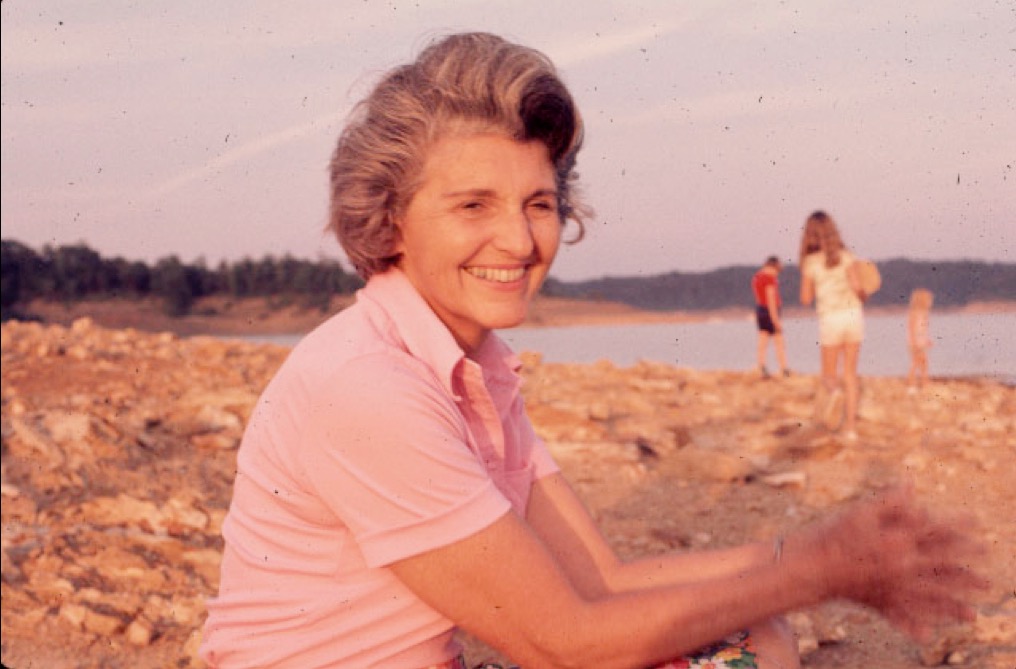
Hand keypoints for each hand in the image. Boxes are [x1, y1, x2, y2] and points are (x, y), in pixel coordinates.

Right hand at [800, 486, 987, 639]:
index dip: (958, 525)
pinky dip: (916, 624)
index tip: (977, 522)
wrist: (809, 566)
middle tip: (986, 565)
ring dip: (953, 603)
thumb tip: (912, 486)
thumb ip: (889, 501)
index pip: (936, 531)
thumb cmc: (831, 534)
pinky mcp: (877, 601)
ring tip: (974, 610)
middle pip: (942, 565)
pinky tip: (929, 634)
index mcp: (898, 540)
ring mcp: (891, 586)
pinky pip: (903, 614)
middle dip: (966, 567)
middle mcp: (900, 566)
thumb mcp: (860, 511)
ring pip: (930, 596)